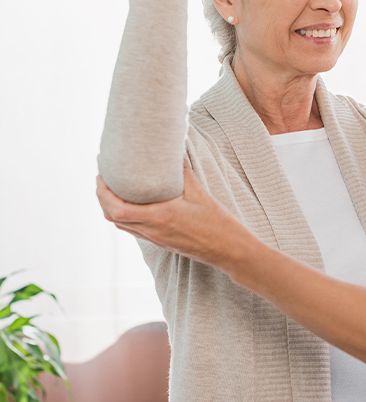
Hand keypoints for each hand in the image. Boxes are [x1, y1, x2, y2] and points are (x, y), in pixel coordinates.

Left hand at [96, 161, 253, 269]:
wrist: (228, 250)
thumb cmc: (217, 223)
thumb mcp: (201, 194)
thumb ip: (184, 173)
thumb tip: (174, 151)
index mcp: (160, 217)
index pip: (118, 209)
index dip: (103, 193)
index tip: (101, 175)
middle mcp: (152, 230)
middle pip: (112, 217)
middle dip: (102, 198)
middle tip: (103, 178)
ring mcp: (155, 238)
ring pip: (121, 225)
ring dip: (110, 208)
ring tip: (113, 189)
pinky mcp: (161, 242)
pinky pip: (133, 230)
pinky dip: (125, 216)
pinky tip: (133, 205)